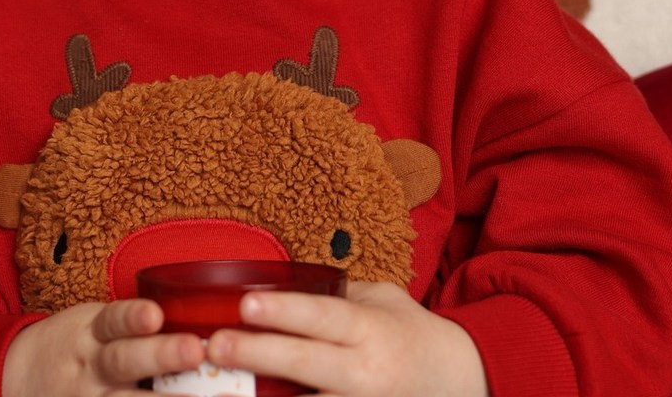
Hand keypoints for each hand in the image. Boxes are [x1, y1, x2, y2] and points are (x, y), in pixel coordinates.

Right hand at [1, 298, 205, 396]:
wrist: (23, 378)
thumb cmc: (81, 345)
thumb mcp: (97, 325)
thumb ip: (136, 323)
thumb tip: (203, 315)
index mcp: (94, 333)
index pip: (113, 321)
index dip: (133, 318)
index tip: (155, 314)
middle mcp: (93, 369)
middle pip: (124, 361)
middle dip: (160, 356)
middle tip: (195, 349)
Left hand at [205, 280, 487, 396]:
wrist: (455, 382)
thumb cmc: (411, 334)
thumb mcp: (382, 301)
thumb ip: (339, 295)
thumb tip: (284, 284)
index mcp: (370, 329)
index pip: (323, 317)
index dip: (285, 310)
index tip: (246, 302)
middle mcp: (364, 372)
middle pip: (304, 363)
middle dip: (257, 354)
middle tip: (215, 345)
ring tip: (220, 390)